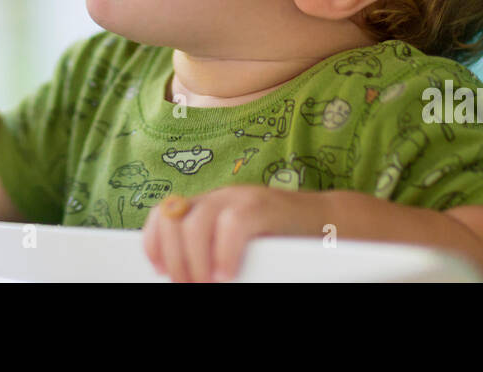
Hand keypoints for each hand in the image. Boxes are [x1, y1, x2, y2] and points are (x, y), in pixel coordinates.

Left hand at [141, 185, 331, 282]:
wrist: (328, 223)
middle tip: (188, 284)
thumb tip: (187, 275)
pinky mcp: (264, 206)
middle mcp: (219, 197)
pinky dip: (224, 254)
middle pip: (173, 218)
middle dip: (174, 258)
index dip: (154, 242)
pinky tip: (227, 273)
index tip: (160, 271)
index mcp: (209, 206)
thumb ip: (212, 250)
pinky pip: (233, 225)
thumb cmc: (282, 242)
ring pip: (195, 222)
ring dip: (194, 261)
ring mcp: (241, 198)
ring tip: (207, 282)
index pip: (164, 213)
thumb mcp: (237, 245)